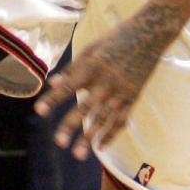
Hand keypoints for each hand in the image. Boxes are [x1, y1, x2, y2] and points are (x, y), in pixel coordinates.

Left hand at [35, 16, 169, 158]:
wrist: (150, 35)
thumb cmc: (116, 38)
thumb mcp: (92, 48)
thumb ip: (73, 68)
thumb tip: (53, 84)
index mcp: (93, 66)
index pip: (69, 86)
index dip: (53, 99)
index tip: (39, 111)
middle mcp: (107, 81)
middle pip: (86, 107)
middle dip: (71, 126)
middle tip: (59, 143)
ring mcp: (122, 91)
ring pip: (104, 119)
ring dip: (90, 137)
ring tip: (78, 154)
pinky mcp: (133, 96)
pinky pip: (121, 119)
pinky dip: (111, 134)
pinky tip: (100, 146)